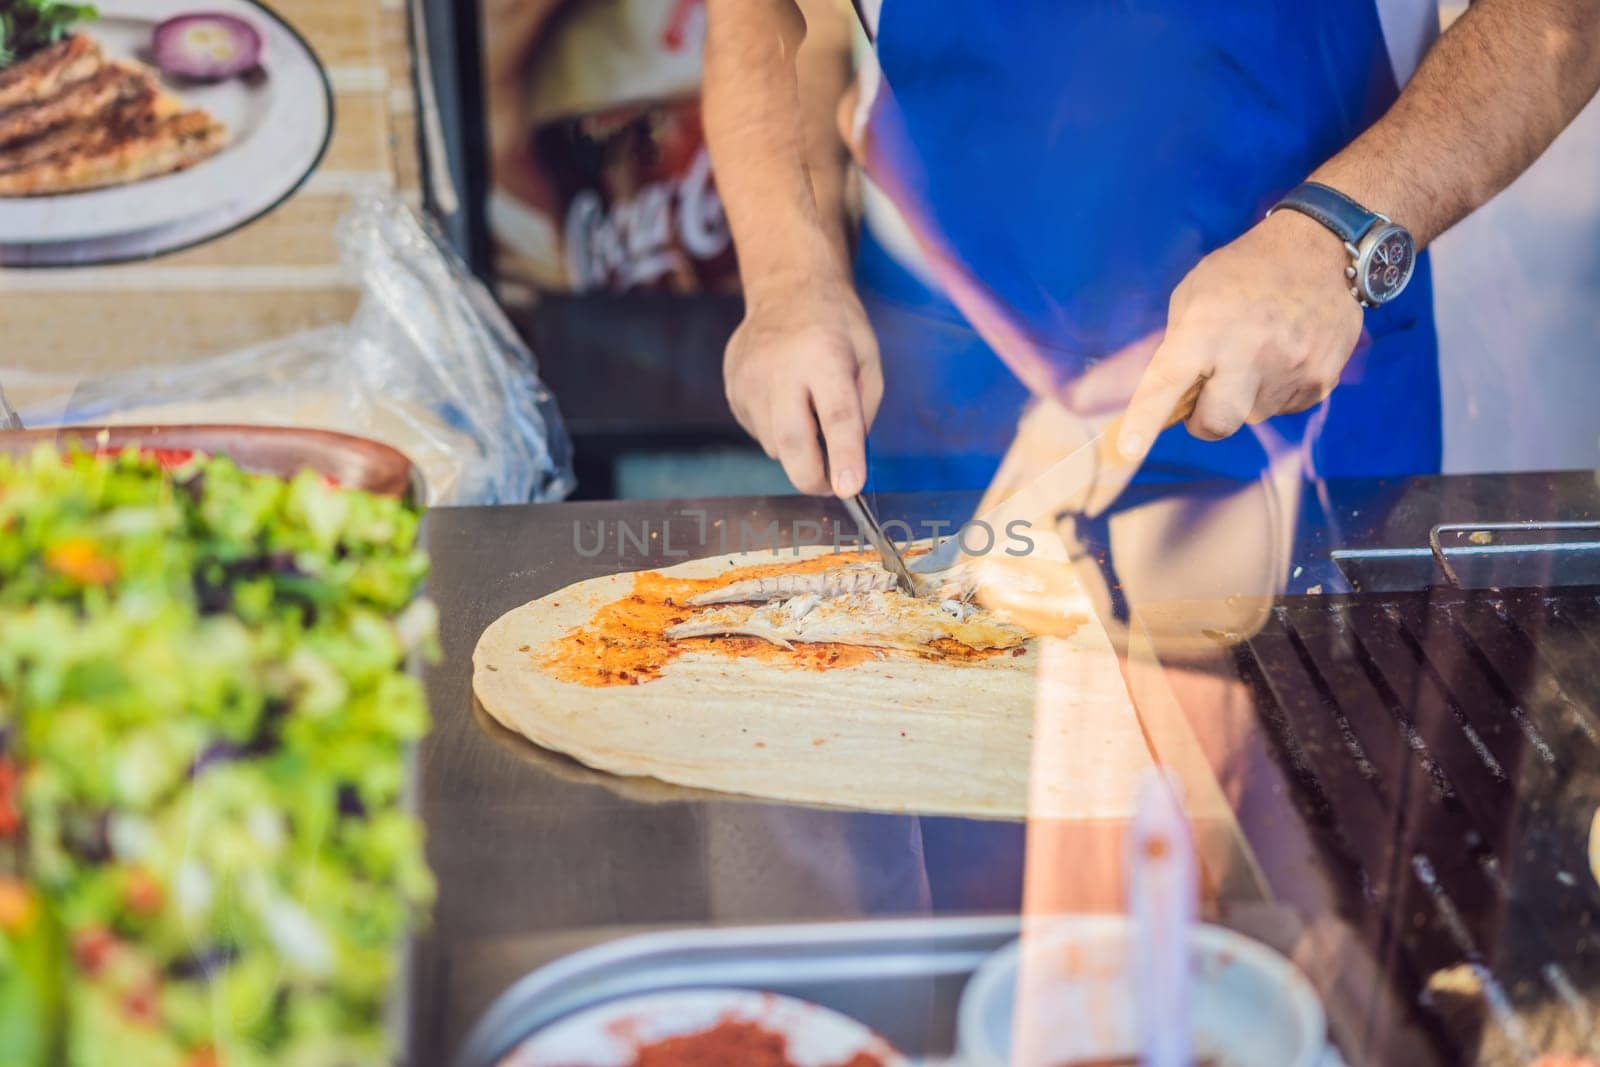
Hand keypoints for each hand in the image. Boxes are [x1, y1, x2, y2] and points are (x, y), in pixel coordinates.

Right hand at [725, 280, 883, 495]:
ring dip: (797, 449)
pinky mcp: (732, 389)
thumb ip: (863, 411)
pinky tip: (787, 401)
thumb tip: (848, 463)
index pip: (836, 415)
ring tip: (810, 414)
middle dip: (812, 477)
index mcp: (824, 356)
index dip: (845, 456)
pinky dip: (778, 432)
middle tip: (831, 485)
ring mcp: (749, 380)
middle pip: (792, 442)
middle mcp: (780, 369)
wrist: (786, 290)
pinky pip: (759, 432)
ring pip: (774, 445)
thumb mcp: (869, 359)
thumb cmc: (837, 327)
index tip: (849, 488)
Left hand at [1114, 210, 1363, 458]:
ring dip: (1245, 397)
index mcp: (1205, 330)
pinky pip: (1285, 407)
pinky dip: (1276, 390)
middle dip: (1205, 420)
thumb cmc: (1244, 271)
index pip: (1167, 384)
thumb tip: (1165, 394)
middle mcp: (1248, 354)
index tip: (1129, 448)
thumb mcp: (1195, 294)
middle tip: (1208, 392)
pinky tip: (1283, 353)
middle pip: (1216, 424)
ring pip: (1252, 415)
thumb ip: (1178, 345)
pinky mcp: (1321, 379)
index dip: (1145, 420)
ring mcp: (1289, 369)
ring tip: (1256, 352)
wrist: (1320, 249)